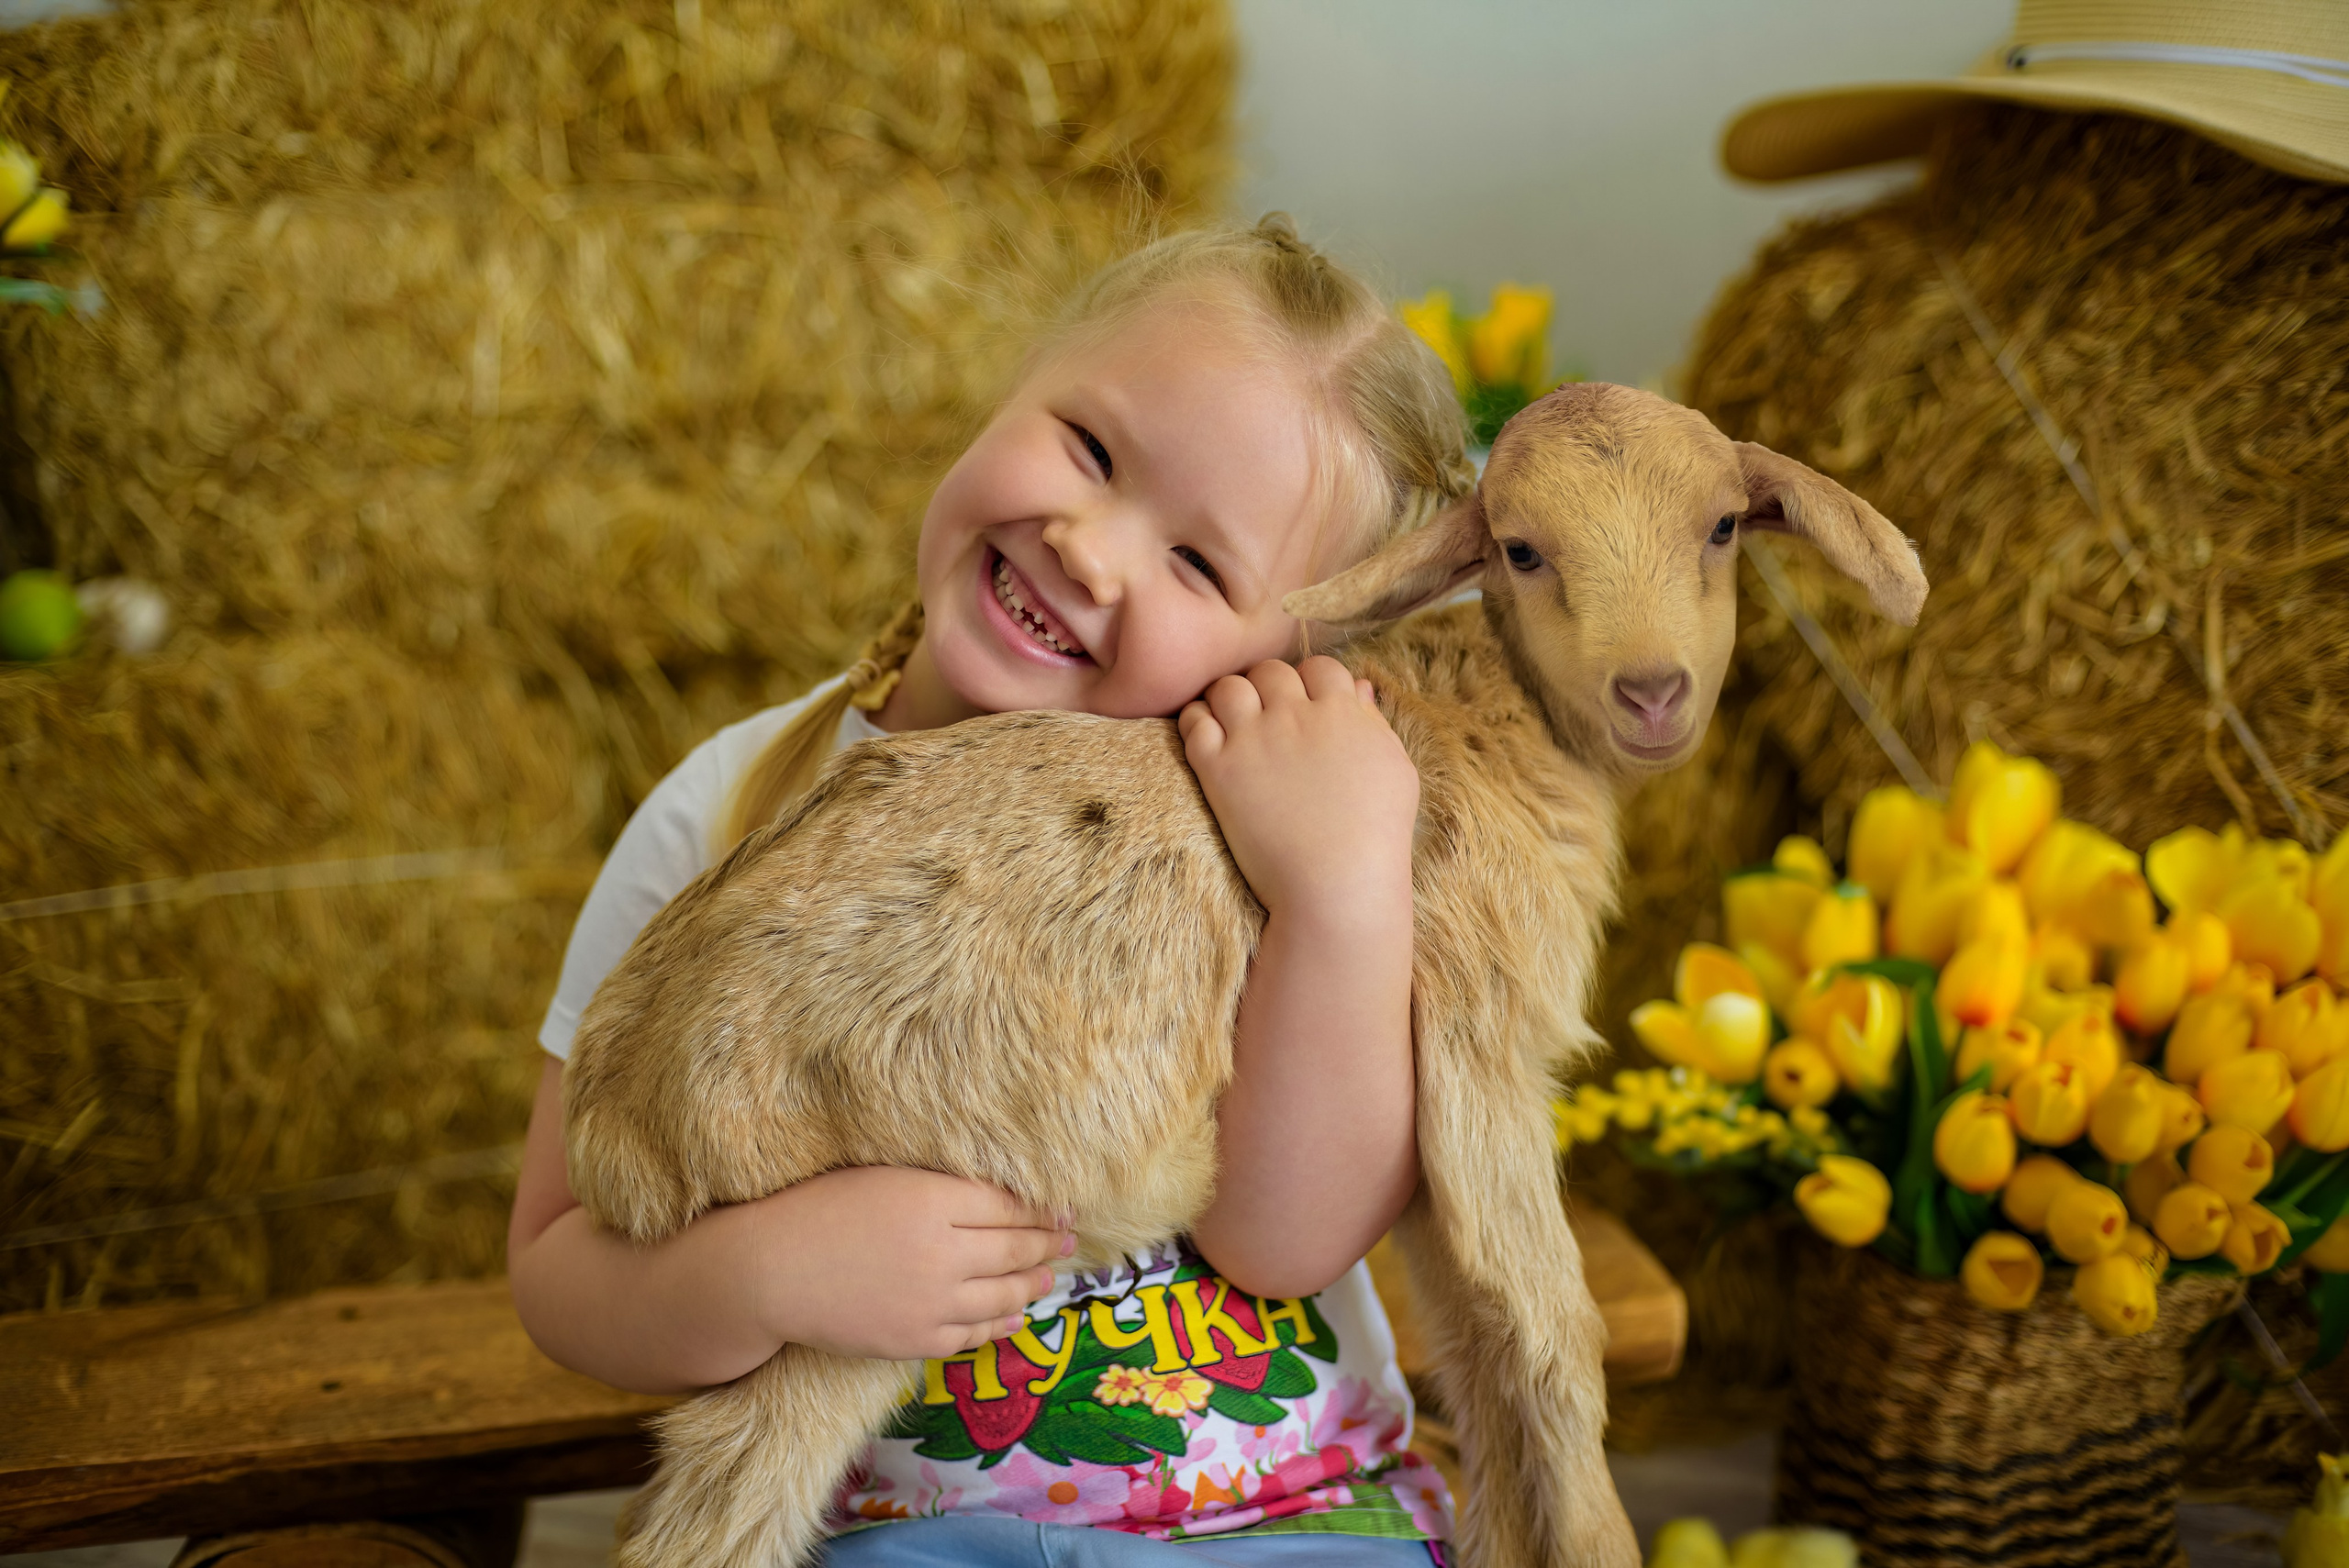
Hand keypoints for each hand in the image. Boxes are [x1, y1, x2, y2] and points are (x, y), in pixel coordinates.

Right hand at [747, 1167, 1073, 1359]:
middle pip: (1016, 1248)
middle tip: (1068, 1240)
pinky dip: (1001, 1324)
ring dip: (1033, 1284)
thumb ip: (941, 1182)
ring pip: (1004, 1294)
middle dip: (1048, 1244)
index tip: (1061, 1209)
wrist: (768, 1272)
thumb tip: (995, 1190)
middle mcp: (942, 1253)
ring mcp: (932, 1302)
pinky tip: (1014, 1316)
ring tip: (1048, 1276)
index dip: (1041, 1209)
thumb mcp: (884, 1174)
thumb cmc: (818, 1209)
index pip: (1010, 1205)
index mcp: (933, 1200)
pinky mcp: (916, 1340)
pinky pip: (973, 1334)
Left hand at [1178, 656, 1418, 916]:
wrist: (1338, 886)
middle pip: (1270, 671)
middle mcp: (1295, 715)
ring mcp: (1253, 738)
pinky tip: (1209, 741)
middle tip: (1267, 719)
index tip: (1308, 710)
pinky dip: (1196, 721)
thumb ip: (1373, 722)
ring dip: (1229, 699)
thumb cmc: (1377, 835)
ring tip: (1233, 725)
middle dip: (1268, 688)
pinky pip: (1193, 721)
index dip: (1312, 684)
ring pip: (1227, 686)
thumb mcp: (1395, 770)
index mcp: (1341, 711)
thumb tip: (1359, 686)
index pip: (1319, 667)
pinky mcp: (1218, 768)